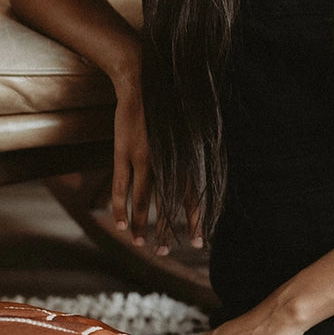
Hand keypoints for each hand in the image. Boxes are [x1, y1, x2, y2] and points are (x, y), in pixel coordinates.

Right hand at [110, 86, 203, 253]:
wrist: (144, 82)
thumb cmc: (171, 107)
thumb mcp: (192, 129)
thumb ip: (198, 153)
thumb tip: (212, 171)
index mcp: (185, 156)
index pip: (193, 196)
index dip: (195, 220)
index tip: (199, 241)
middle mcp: (167, 160)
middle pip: (168, 204)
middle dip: (168, 230)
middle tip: (166, 252)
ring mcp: (143, 158)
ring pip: (142, 200)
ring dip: (139, 224)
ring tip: (138, 243)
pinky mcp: (123, 153)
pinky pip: (121, 186)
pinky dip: (119, 207)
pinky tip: (119, 224)